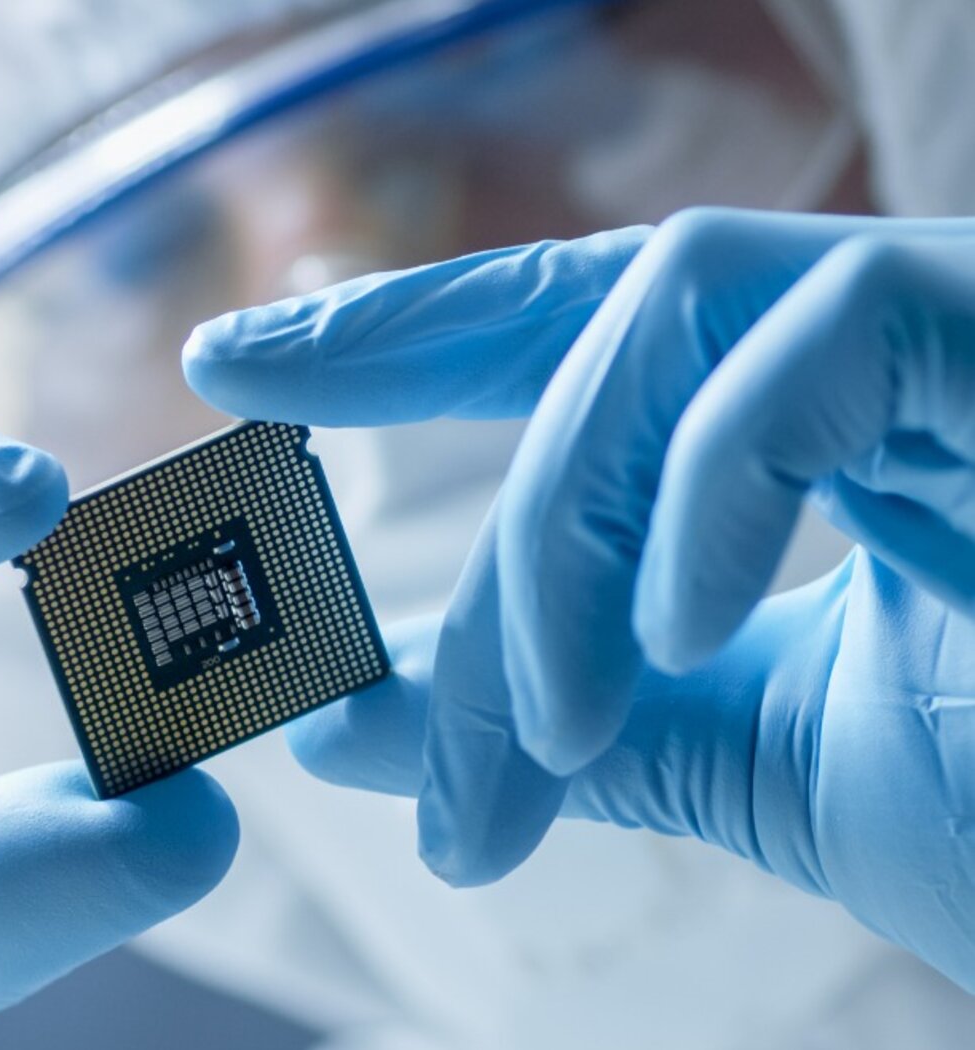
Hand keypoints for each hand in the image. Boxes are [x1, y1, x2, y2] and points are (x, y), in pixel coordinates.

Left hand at [184, 208, 974, 989]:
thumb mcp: (755, 764)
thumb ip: (567, 727)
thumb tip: (349, 726)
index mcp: (805, 425)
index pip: (569, 328)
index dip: (398, 329)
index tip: (234, 360)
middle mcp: (872, 342)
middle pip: (588, 335)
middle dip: (462, 522)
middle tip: (374, 725)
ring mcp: (954, 320)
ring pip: (665, 324)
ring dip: (563, 543)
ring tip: (543, 739)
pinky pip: (810, 349)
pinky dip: (705, 494)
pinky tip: (665, 649)